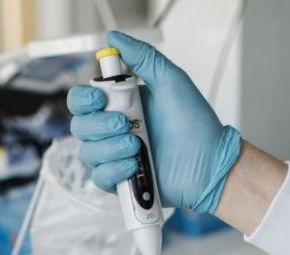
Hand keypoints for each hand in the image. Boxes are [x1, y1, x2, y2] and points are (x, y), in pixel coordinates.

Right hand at [66, 31, 242, 213]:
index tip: (99, 99)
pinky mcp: (121, 180)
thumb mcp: (171, 81)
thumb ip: (143, 58)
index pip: (82, 100)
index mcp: (121, 104)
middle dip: (99, 125)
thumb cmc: (196, 124)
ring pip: (87, 152)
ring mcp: (116, 155)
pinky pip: (99, 177)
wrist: (209, 163)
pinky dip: (114, 169)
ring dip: (109, 147)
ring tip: (136, 146)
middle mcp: (114, 129)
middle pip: (80, 126)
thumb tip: (115, 38)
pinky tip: (134, 164)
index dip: (83, 99)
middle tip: (125, 124)